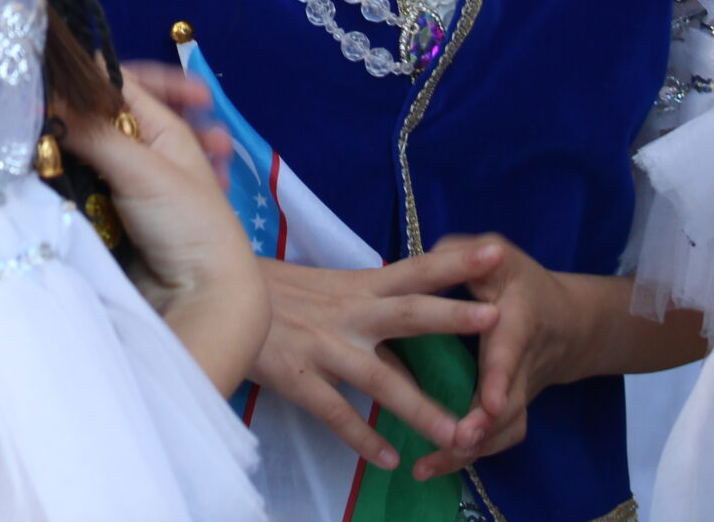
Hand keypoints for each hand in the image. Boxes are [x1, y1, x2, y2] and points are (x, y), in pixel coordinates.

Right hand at [60, 76, 267, 391]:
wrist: (199, 297)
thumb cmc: (188, 224)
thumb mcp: (144, 170)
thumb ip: (93, 131)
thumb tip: (40, 96)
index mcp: (163, 128)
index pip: (119, 83)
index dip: (89, 74)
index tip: (55, 74)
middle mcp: (141, 150)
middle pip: (91, 119)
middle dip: (67, 116)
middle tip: (35, 116)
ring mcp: (120, 184)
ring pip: (77, 153)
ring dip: (60, 151)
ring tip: (35, 148)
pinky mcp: (101, 216)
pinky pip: (71, 186)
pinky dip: (58, 181)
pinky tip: (41, 178)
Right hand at [248, 244, 504, 471]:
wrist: (216, 293)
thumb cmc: (275, 290)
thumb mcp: (328, 290)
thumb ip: (368, 311)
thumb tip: (406, 338)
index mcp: (358, 286)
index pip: (414, 270)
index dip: (454, 264)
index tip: (495, 255)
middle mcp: (348, 313)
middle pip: (408, 314)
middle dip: (451, 317)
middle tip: (497, 317)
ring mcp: (325, 347)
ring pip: (381, 381)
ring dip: (421, 408)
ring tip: (458, 434)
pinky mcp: (299, 378)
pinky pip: (337, 414)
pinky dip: (364, 438)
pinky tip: (390, 458)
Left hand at [412, 238, 705, 479]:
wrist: (567, 323)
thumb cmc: (520, 282)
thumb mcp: (498, 254)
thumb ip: (462, 253)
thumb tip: (423, 262)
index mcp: (518, 320)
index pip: (511, 348)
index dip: (500, 375)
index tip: (489, 402)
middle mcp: (523, 363)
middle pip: (511, 402)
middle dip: (486, 425)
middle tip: (458, 441)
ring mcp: (519, 391)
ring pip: (504, 428)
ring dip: (472, 451)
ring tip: (430, 466)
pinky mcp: (511, 410)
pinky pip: (497, 440)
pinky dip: (467, 458)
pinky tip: (430, 468)